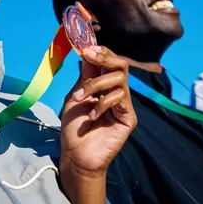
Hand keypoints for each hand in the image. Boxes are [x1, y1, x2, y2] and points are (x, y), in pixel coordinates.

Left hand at [59, 46, 135, 203]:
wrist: (76, 155)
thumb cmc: (73, 128)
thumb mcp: (75, 96)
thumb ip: (84, 76)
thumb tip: (87, 51)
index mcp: (103, 85)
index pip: (109, 62)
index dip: (100, 52)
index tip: (85, 47)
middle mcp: (116, 91)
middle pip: (121, 65)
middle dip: (105, 58)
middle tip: (90, 56)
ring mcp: (124, 104)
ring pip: (118, 80)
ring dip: (95, 85)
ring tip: (80, 99)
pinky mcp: (129, 118)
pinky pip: (120, 99)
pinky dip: (102, 104)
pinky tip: (92, 116)